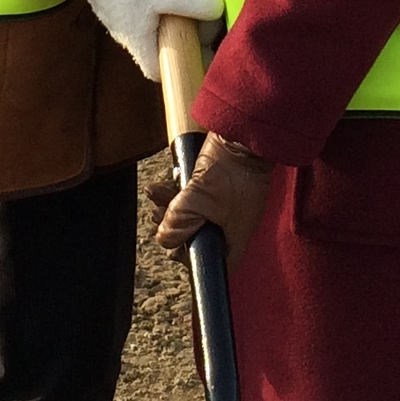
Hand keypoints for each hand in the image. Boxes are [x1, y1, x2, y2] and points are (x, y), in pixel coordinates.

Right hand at [58, 0, 220, 83]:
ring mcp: (132, 10)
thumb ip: (192, 2)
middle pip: (170, 40)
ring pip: (168, 15)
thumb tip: (218, 10)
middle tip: (214, 4)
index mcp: (139, 41)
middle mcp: (134, 31)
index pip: (160, 70)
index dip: (184, 65)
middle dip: (195, 24)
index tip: (208, 48)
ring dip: (189, 1)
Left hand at [150, 134, 273, 258]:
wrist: (242, 136)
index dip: (192, 259)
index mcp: (234, 237)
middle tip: (159, 217)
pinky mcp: (218, 189)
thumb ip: (178, 223)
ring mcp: (225, 207)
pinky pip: (194, 199)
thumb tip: (165, 239)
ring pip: (193, 216)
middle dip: (174, 227)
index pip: (213, 264)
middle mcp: (231, 226)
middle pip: (198, 238)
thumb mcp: (197, 200)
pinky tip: (163, 187)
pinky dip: (178, 194)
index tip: (176, 247)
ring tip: (157, 196)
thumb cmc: (230, 171)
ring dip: (171, 207)